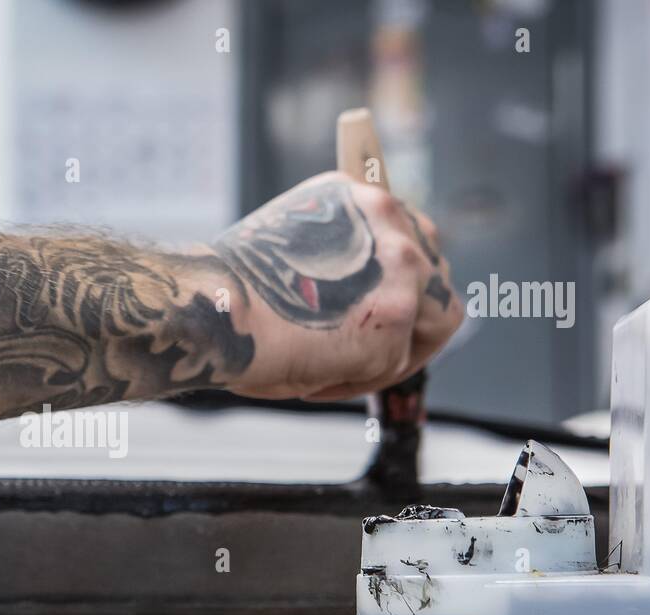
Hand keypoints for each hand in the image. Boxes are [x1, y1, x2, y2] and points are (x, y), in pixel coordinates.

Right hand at [213, 172, 461, 400]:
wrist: (213, 309)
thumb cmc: (234, 291)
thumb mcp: (293, 250)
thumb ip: (340, 258)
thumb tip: (365, 297)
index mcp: (360, 197)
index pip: (412, 235)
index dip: (400, 280)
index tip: (378, 307)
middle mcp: (389, 222)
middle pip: (436, 275)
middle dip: (411, 318)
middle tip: (371, 348)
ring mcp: (398, 270)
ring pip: (434, 323)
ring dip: (396, 354)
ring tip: (341, 370)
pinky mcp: (394, 319)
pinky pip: (392, 366)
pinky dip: (353, 381)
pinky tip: (312, 380)